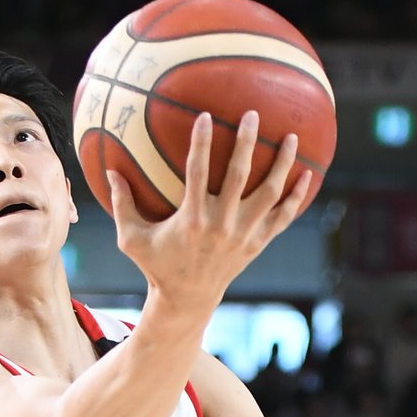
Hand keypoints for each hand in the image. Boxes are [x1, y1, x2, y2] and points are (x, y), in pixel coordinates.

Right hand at [108, 112, 310, 317]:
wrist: (187, 301)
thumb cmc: (158, 266)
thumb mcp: (133, 240)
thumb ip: (122, 205)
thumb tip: (108, 172)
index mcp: (192, 219)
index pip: (198, 172)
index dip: (202, 143)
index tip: (206, 117)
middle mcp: (221, 225)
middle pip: (240, 176)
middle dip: (247, 143)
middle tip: (253, 116)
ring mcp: (243, 235)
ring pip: (268, 194)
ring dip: (282, 165)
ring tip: (291, 137)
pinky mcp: (256, 244)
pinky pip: (282, 218)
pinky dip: (296, 198)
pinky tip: (307, 176)